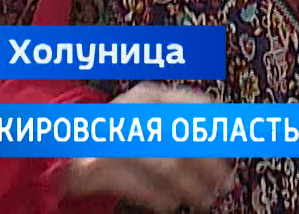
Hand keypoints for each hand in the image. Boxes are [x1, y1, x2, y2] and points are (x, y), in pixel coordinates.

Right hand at [63, 83, 234, 211]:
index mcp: (151, 94)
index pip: (197, 106)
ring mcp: (114, 136)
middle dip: (210, 165)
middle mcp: (133, 109)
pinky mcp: (96, 165)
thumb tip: (229, 141)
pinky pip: (137, 184)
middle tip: (226, 183)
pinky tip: (170, 205)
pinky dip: (158, 197)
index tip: (237, 148)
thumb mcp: (150, 121)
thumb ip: (182, 126)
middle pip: (185, 138)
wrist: (62, 148)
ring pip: (166, 164)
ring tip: (204, 200)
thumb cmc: (119, 136)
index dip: (220, 129)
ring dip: (190, 187)